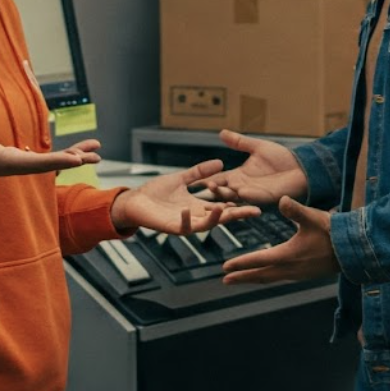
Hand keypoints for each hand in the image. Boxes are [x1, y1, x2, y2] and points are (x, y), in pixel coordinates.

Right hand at [0, 118, 100, 190]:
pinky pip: (53, 157)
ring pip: (57, 161)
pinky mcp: (30, 160)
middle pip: (54, 164)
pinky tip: (83, 150)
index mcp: (14, 163)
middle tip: (95, 157)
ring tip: (97, 152)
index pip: (40, 163)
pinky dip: (68, 152)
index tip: (77, 161)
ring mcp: (29, 164)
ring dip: (77, 156)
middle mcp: (25, 166)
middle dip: (74, 160)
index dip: (59, 161)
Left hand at [111, 160, 264, 234]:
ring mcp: (184, 223)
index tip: (255, 200)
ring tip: (225, 208)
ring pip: (206, 225)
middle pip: (222, 217)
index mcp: (199, 206)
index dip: (239, 204)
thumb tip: (220, 162)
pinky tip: (188, 209)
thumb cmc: (155, 192)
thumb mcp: (181, 179)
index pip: (224, 205)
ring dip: (216, 218)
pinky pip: (182, 226)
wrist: (134, 201)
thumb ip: (199, 173)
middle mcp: (195, 216)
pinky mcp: (171, 227)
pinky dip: (186, 218)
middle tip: (255, 211)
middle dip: (238, 215)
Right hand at [201, 129, 308, 204]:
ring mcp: (253, 193)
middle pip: (223, 190)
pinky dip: (246, 195)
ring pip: (235, 197)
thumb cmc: (281, 158)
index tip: (192, 179)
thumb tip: (221, 132)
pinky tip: (240, 191)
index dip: (207, 178)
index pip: (219, 178)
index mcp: (239, 175)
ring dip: (225, 194)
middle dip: (212, 188)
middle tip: (202, 185)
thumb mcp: (257, 147)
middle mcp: (243, 186)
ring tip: (215, 188)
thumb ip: (239, 142)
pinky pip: (253, 198)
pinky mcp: (266, 197)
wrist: (301, 167)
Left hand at [219, 196, 336, 284]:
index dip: (241, 264)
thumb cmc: (333, 232)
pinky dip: (268, 277)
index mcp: (288, 256)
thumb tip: (281, 199)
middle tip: (224, 280)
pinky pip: (280, 278)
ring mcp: (298, 274)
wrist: (354, 250)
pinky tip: (267, 274)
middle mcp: (290, 269)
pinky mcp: (305, 274)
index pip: (258, 261)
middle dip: (242, 277)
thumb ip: (295, 210)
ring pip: (270, 279)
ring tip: (241, 279)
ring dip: (254, 279)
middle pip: (261, 275)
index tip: (224, 267)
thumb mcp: (313, 217)